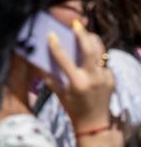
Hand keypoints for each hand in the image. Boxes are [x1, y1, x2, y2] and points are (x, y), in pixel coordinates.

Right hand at [47, 20, 116, 134]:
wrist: (94, 123)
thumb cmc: (71, 106)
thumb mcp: (57, 92)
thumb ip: (48, 74)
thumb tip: (36, 57)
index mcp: (77, 83)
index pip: (64, 59)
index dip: (55, 46)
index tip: (50, 35)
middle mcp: (92, 79)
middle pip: (89, 51)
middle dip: (82, 35)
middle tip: (75, 24)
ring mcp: (105, 78)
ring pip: (100, 52)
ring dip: (92, 40)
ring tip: (84, 32)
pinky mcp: (112, 78)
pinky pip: (104, 61)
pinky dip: (96, 55)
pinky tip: (90, 51)